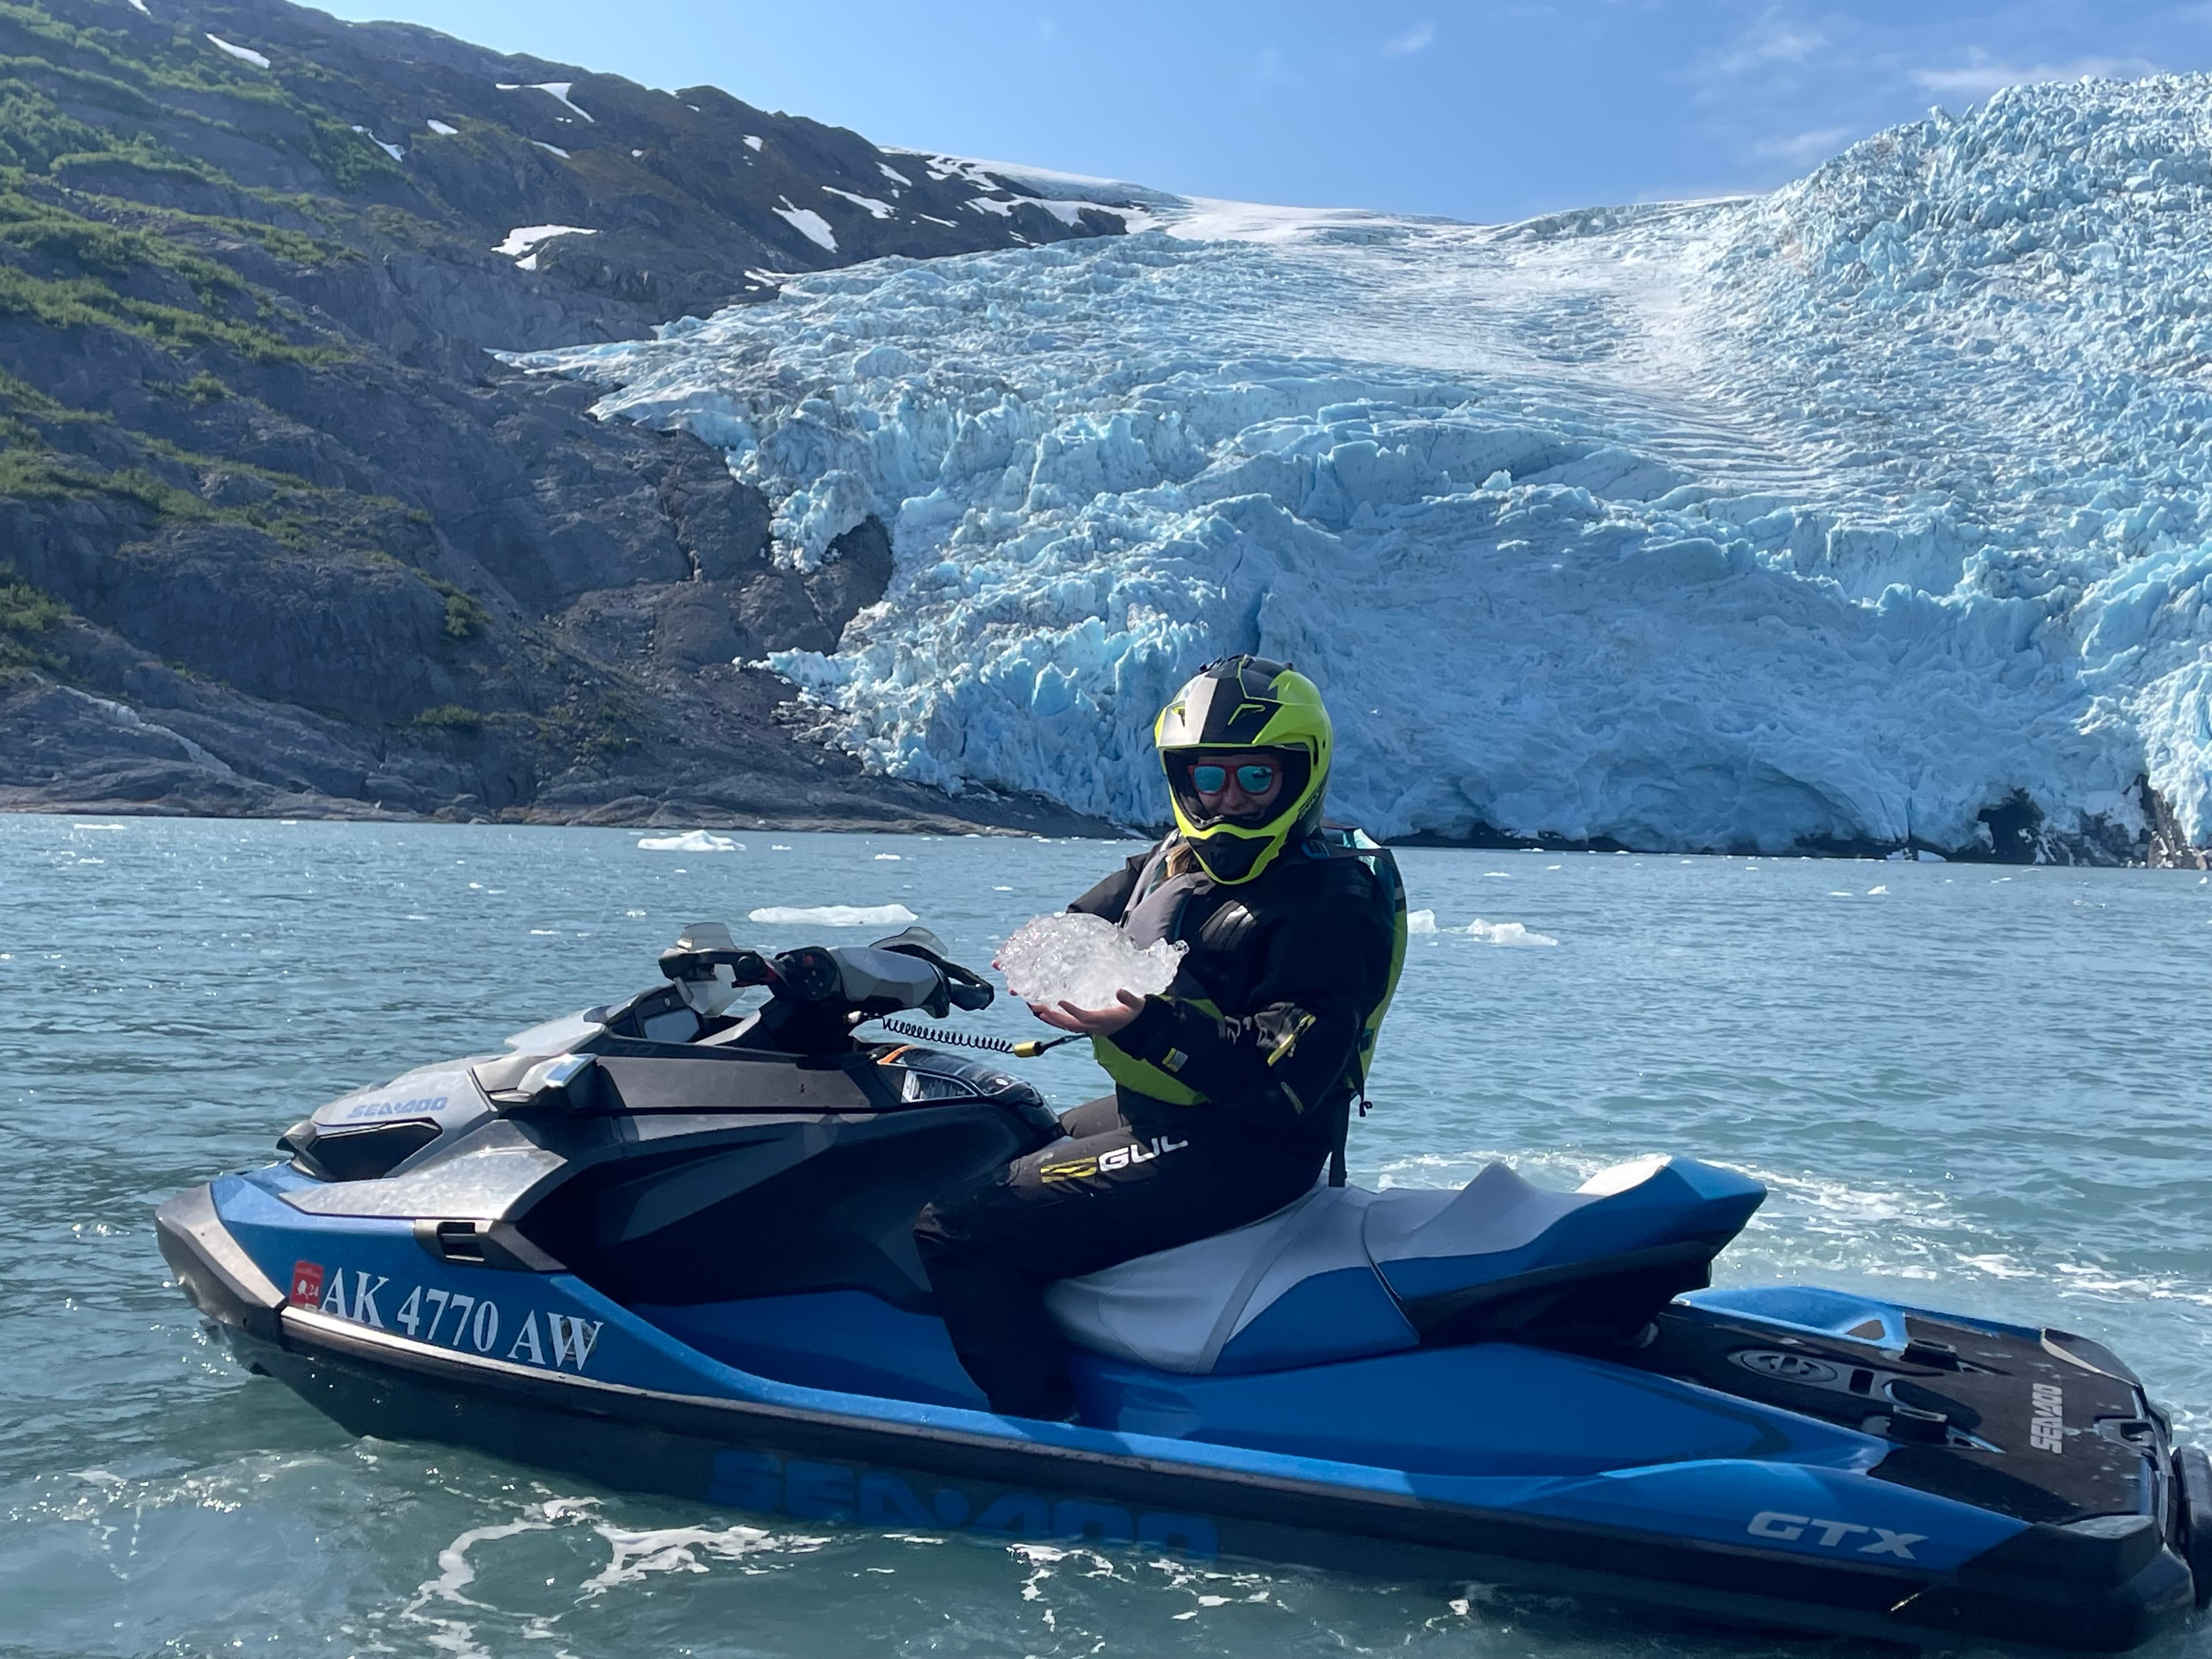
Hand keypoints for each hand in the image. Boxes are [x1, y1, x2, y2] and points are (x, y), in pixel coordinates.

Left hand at [1028, 990, 1145, 1035]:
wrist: (1136, 1027)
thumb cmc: (1134, 1012)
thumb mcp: (1136, 1005)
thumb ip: (1129, 999)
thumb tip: (1120, 991)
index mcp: (1104, 1020)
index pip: (1085, 1017)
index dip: (1072, 1010)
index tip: (1060, 1001)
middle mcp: (1093, 1026)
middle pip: (1070, 1024)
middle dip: (1054, 1017)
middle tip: (1039, 1007)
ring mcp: (1089, 1028)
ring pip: (1067, 1026)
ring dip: (1051, 1019)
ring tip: (1037, 1010)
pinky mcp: (1087, 1026)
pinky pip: (1068, 1025)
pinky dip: (1056, 1020)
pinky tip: (1047, 1014)